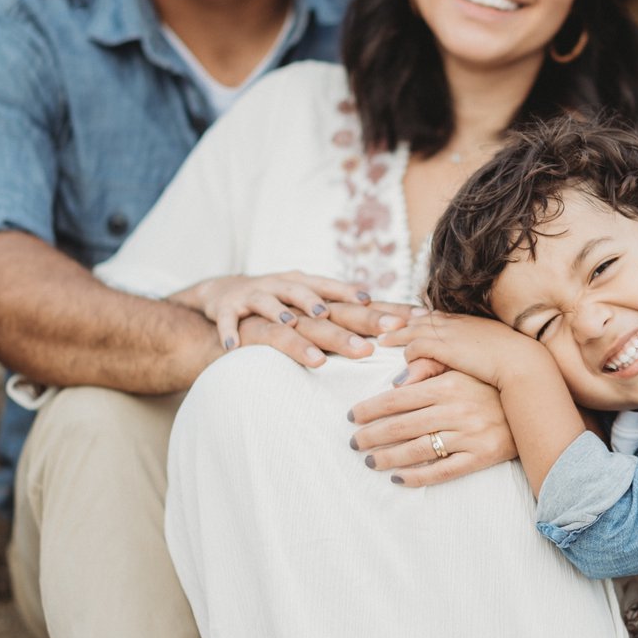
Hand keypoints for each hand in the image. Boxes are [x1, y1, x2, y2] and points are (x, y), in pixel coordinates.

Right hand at [172, 272, 411, 360]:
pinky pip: (228, 320)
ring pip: (277, 308)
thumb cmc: (281, 306)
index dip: (382, 310)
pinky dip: (229, 332)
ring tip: (304, 336)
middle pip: (324, 307)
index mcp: (314, 288)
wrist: (225, 293)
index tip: (411, 322)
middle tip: (371, 348)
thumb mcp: (314, 307)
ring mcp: (259, 296)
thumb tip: (403, 326)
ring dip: (290, 319)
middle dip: (347, 325)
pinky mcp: (229, 308)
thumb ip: (350, 316)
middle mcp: (289, 288)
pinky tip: (234, 346)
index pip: (354, 300)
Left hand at [349, 367, 517, 485]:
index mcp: (449, 384)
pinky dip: (417, 477)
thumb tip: (395, 382)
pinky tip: (398, 478)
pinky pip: (442, 472)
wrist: (535, 402)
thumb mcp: (462, 367)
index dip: (371, 409)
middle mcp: (457, 410)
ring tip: (370, 461)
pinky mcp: (480, 457)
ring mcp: (469, 435)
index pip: (398, 399)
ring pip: (418, 450)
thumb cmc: (491, 383)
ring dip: (388, 457)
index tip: (352, 416)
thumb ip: (428, 370)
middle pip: (402, 426)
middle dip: (372, 436)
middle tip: (353, 442)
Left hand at [379, 310, 541, 390]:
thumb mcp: (491, 352)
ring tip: (383, 339)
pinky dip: (406, 351)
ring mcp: (449, 333)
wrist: (523, 363)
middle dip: (398, 320)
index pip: (436, 315)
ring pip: (413, 329)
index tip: (404, 316)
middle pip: (419, 317)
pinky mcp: (445, 346)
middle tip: (382, 321)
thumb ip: (472, 353)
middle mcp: (455, 323)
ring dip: (396, 335)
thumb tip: (459, 359)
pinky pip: (417, 345)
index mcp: (468, 321)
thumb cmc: (516, 361)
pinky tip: (399, 359)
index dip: (417, 316)